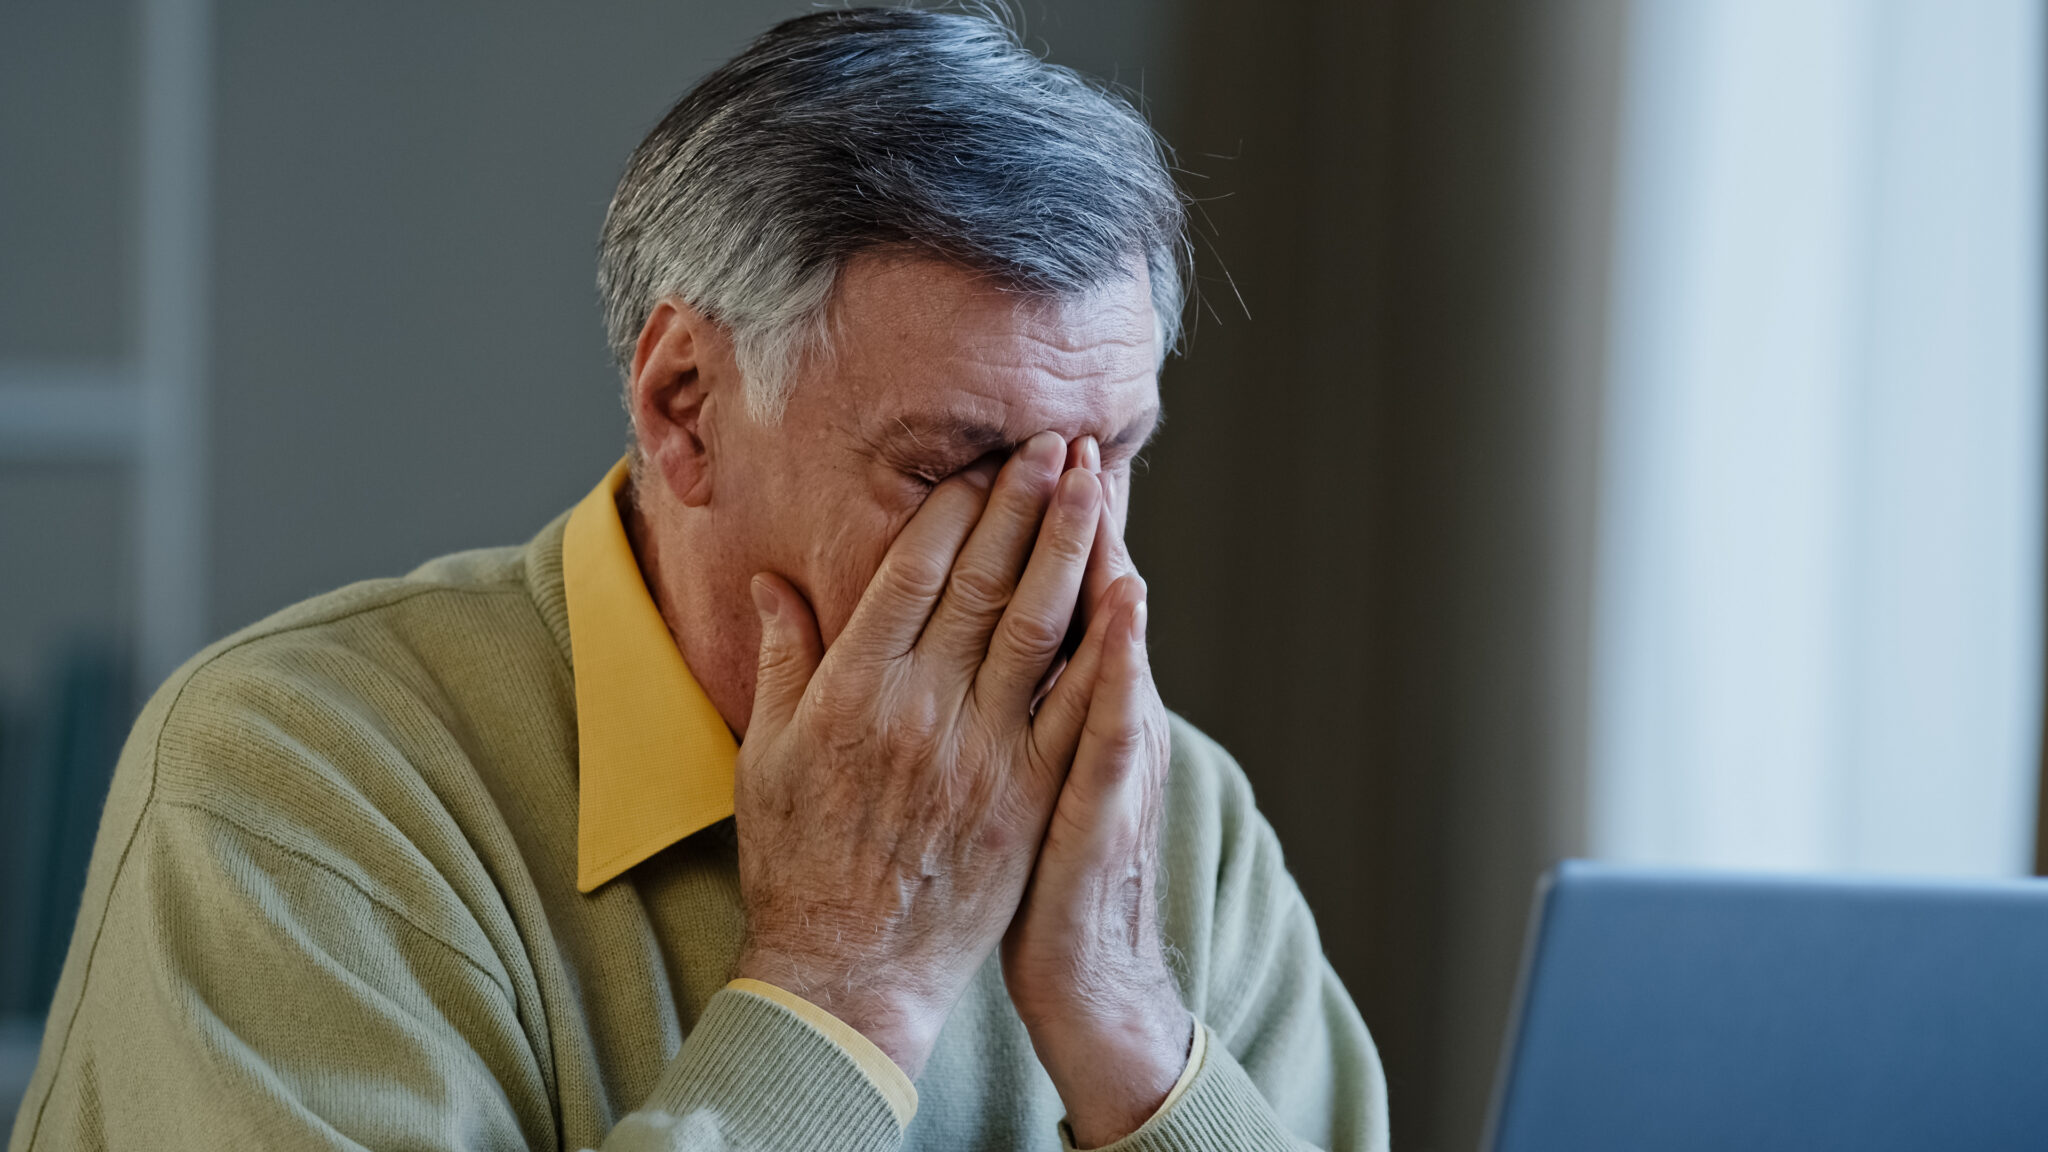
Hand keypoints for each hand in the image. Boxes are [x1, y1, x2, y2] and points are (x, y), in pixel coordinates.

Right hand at [733, 431, 1117, 1077]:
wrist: (846, 970)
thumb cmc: (796, 863)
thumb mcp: (765, 754)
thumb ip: (784, 661)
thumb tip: (772, 584)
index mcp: (852, 691)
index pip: (913, 574)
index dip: (953, 510)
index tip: (981, 463)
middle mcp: (920, 711)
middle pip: (984, 583)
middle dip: (1023, 504)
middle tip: (1054, 444)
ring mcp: (980, 754)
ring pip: (1037, 629)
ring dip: (1069, 549)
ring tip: (1093, 487)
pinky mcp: (1027, 799)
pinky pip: (1075, 711)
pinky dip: (1106, 648)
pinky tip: (1128, 597)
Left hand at [1003, 444, 1191, 1147]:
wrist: (1088, 986)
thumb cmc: (1033, 886)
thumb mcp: (1020, 787)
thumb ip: (998, 708)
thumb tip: (965, 643)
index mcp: (1051, 715)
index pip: (1043, 606)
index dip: (1033, 533)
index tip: (1017, 458)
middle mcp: (1088, 724)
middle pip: (1078, 606)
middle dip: (1074, 520)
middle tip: (1068, 437)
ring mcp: (1104, 762)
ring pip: (1106, 648)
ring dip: (1106, 565)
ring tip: (1101, 489)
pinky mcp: (1105, 807)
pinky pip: (1111, 725)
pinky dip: (1119, 663)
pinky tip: (1120, 612)